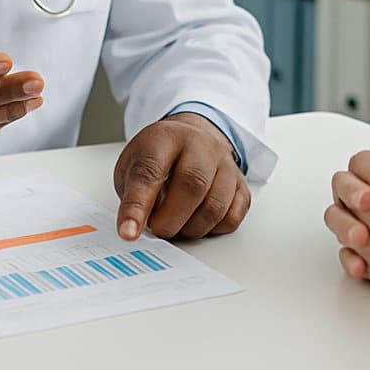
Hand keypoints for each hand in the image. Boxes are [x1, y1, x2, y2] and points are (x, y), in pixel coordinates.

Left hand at [113, 112, 248, 240]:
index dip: (137, 206)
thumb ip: (132, 194)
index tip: (128, 232)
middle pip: (192, 186)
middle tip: (157, 229)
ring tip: (175, 225)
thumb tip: (133, 229)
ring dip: (190, 228)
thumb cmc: (159, 155)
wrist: (192, 137)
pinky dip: (212, 229)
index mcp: (166, 137)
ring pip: (215, 206)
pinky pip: (233, 217)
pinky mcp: (241, 184)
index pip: (150, 172)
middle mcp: (201, 145)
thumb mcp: (132, 164)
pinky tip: (197, 221)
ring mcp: (225, 164)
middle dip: (169, 220)